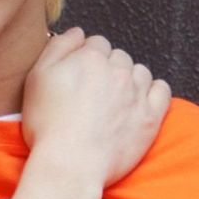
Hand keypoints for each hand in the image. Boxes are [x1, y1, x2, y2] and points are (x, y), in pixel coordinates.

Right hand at [21, 27, 171, 189]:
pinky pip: (162, 91)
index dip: (86, 59)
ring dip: (129, 80)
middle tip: (93, 94)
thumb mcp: (37, 78)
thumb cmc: (49, 126)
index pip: (95, 43)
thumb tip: (77, 33)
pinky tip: (139, 102)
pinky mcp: (150, 117)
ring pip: (139, 71)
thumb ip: (58, 47)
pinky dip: (153, 92)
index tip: (80, 77)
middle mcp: (118, 69)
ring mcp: (137, 93)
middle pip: (118, 57)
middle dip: (108, 69)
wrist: (70, 165)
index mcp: (90, 57)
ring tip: (113, 102)